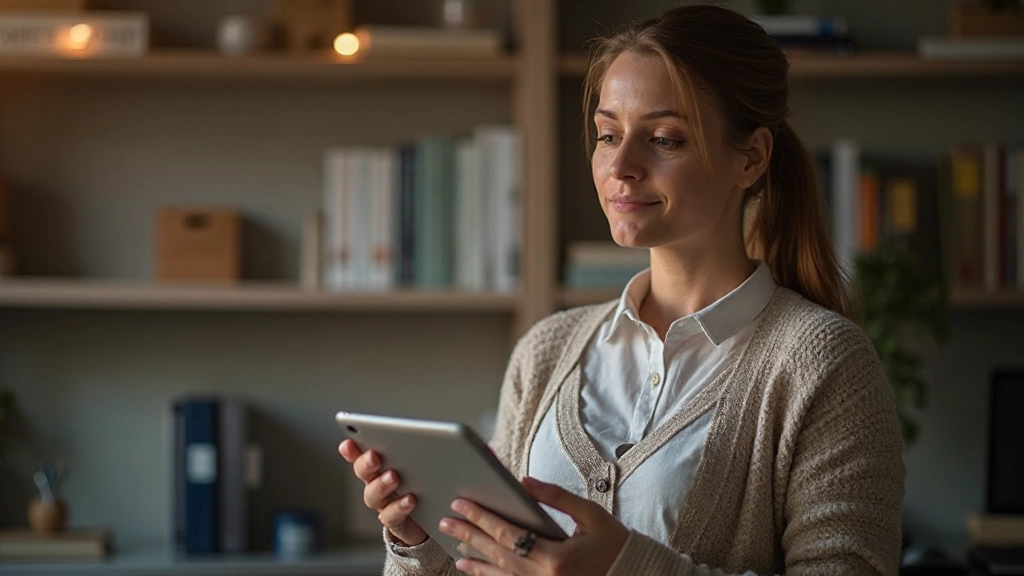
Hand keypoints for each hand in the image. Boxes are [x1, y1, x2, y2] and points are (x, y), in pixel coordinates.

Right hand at [338, 439, 427, 546]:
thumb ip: (418, 450)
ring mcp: (384, 504)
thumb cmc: (427, 484)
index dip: (352, 450)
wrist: (435, 519)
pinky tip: (410, 499)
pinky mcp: (396, 521)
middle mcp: (378, 484)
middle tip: (374, 456)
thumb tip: (425, 433)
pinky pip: (390, 516)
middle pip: (364, 473)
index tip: (349, 442)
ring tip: (394, 477)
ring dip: (381, 485)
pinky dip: (398, 507)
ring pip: (373, 495)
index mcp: (382, 466)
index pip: (362, 455)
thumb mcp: (424, 464)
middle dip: (366, 464)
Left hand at [437, 477, 627, 574]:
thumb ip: (556, 497)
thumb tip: (524, 481)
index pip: (508, 534)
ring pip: (501, 575)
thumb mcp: (591, 515)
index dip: (481, 518)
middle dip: (469, 536)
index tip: (461, 503)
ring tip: (455, 549)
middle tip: (446, 521)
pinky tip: (478, 570)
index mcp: (556, 558)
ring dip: (476, 562)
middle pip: (497, 554)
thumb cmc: (614, 544)